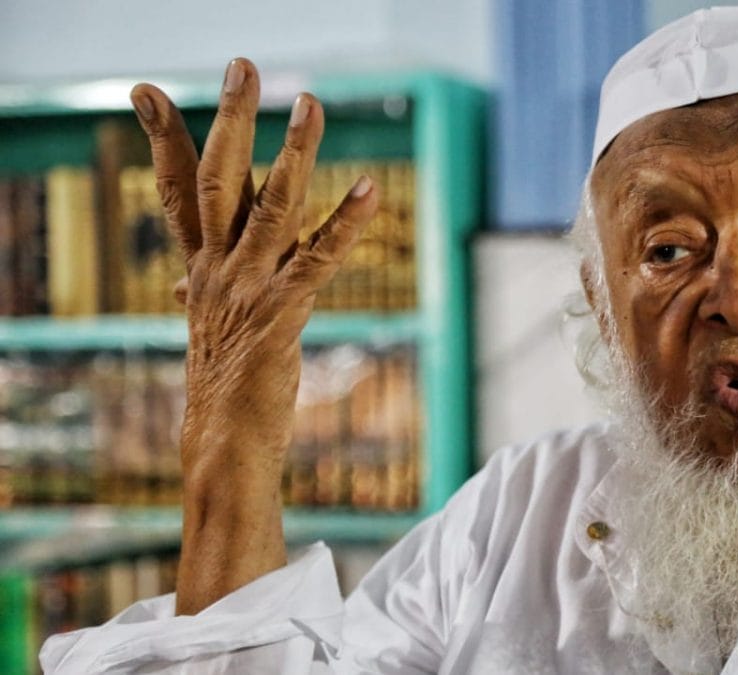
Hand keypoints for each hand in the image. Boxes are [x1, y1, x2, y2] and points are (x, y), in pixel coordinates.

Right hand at [129, 58, 378, 613]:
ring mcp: (247, 289)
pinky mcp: (281, 313)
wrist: (223, 443)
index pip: (175, 191)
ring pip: (270, 206)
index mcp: (198, 268)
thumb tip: (176, 282)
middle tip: (241, 65)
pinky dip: (345, 222)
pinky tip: (370, 190)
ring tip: (312, 102)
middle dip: (229, 119)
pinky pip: (318, 259)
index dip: (163, 139)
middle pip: (215, 178)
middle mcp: (215, 269)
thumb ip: (197, 290)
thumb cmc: (222, 383)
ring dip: (293, 152)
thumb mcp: (205, 326)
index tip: (148, 92)